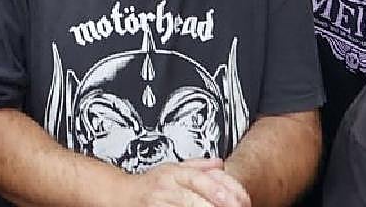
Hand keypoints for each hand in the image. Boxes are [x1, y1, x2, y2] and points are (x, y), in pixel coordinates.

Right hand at [122, 159, 250, 206]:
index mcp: (174, 173)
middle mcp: (166, 187)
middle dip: (219, 203)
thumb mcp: (172, 169)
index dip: (224, 187)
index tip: (243, 199)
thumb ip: (198, 167)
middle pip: (195, 196)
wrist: (122, 195)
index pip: (201, 177)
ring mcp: (159, 203)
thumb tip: (221, 163)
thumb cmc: (150, 185)